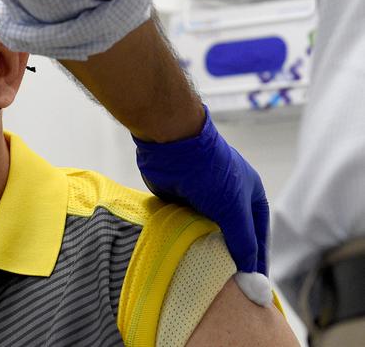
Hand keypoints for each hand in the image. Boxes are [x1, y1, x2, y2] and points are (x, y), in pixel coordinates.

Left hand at [133, 107, 268, 275]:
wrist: (173, 144)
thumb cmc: (212, 172)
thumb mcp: (234, 210)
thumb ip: (243, 241)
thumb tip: (251, 274)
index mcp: (249, 194)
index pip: (258, 234)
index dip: (257, 259)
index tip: (255, 286)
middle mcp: (228, 196)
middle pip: (232, 234)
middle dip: (230, 257)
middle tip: (228, 288)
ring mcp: (202, 198)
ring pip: (207, 232)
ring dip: (206, 250)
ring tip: (206, 278)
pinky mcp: (180, 199)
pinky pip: (185, 227)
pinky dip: (186, 241)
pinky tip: (184, 259)